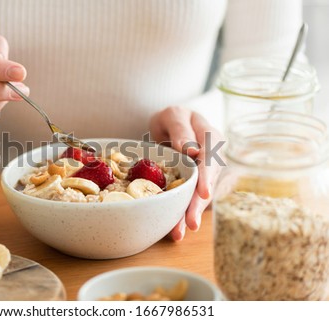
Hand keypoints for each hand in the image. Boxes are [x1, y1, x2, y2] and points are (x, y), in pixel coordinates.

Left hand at [150, 106, 223, 240]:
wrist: (170, 126)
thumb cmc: (172, 119)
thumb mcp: (172, 115)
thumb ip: (180, 128)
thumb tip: (191, 149)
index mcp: (210, 137)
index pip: (211, 158)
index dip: (207, 176)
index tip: (203, 192)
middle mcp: (212, 158)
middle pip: (207, 182)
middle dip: (198, 204)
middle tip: (191, 223)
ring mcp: (205, 173)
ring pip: (199, 196)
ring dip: (189, 214)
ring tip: (179, 233)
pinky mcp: (196, 185)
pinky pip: (190, 199)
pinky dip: (182, 214)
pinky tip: (175, 229)